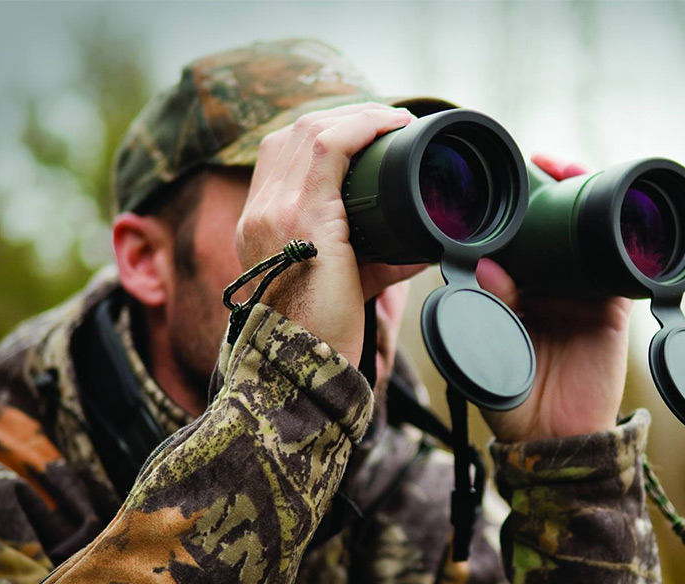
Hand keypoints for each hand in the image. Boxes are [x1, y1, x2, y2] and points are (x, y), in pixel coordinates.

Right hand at [236, 103, 426, 366]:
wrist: (303, 367)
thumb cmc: (326, 334)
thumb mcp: (348, 283)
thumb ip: (379, 255)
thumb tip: (426, 239)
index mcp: (258, 226)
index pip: (278, 155)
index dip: (321, 133)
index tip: (361, 134)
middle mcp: (257, 212)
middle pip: (291, 135)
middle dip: (341, 117)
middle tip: (384, 121)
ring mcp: (274, 210)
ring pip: (310, 131)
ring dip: (356, 116)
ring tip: (392, 118)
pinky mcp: (303, 216)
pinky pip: (328, 148)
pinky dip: (361, 127)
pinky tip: (389, 123)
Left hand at [478, 154, 632, 442]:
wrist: (554, 441)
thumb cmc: (511, 399)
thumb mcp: (488, 353)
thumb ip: (490, 310)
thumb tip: (487, 264)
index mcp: (511, 291)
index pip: (511, 240)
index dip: (509, 208)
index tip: (501, 180)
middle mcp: (546, 285)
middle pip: (549, 227)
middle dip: (548, 190)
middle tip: (543, 162)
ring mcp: (581, 293)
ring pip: (584, 235)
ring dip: (583, 200)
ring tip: (571, 170)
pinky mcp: (613, 307)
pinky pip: (622, 266)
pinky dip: (623, 240)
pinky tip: (619, 212)